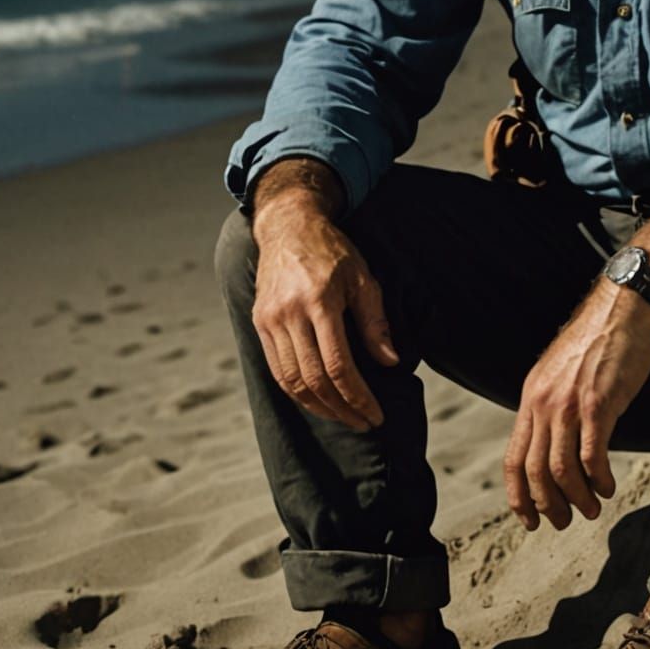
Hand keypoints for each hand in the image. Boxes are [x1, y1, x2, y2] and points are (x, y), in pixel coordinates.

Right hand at [251, 204, 397, 432]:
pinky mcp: (259, 322)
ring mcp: (270, 320)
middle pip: (314, 380)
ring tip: (343, 417)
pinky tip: (317, 400)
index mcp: (319, 301)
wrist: (289, 226)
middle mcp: (290, 314)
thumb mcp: (363, 278)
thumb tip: (390, 362)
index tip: (375, 414)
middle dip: (341, 408)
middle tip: (363, 423)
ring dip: (318, 407)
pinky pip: (276, 369)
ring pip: (291, 381)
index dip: (358, 396)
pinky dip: (296, 391)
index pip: (339, 366)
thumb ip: (375, 322)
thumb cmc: (333, 251)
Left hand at [503, 280, 649, 530]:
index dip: (519, 496)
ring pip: (561, 470)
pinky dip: (598, 480)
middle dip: (548, 505)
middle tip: (565, 521)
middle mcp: (544, 402)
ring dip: (576, 499)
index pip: (514, 458)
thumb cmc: (599, 340)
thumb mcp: (562, 373)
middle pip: (535, 471)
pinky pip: (591, 456)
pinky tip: (608, 487)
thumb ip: (554, 405)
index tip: (530, 520)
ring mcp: (570, 403)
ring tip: (592, 509)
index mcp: (532, 396)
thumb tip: (556, 443)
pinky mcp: (599, 403)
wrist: (624, 305)